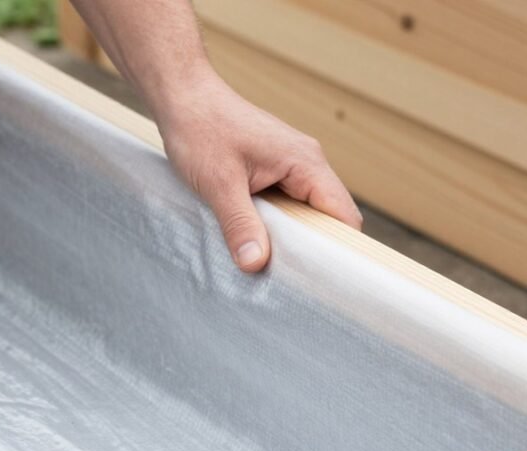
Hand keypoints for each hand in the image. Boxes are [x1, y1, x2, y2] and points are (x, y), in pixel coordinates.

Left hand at [156, 74, 362, 271]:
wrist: (182, 95)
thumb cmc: (201, 128)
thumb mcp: (219, 184)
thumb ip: (240, 225)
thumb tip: (256, 263)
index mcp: (306, 162)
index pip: (343, 215)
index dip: (340, 248)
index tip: (324, 279)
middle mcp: (307, 162)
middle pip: (329, 217)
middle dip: (315, 248)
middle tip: (293, 279)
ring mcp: (291, 165)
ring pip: (308, 212)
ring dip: (294, 237)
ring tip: (275, 265)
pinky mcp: (274, 168)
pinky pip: (289, 203)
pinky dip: (278, 224)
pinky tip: (259, 240)